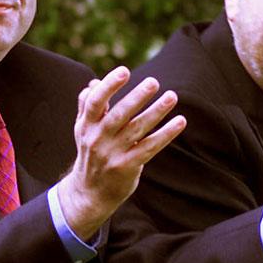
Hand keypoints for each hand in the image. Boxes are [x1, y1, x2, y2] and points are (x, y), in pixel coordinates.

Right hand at [58, 66, 186, 239]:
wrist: (90, 192)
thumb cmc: (91, 153)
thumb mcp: (82, 130)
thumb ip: (86, 106)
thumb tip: (95, 82)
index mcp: (86, 125)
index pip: (94, 102)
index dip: (108, 86)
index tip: (124, 71)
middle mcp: (97, 139)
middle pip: (118, 115)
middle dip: (136, 97)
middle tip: (153, 81)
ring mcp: (112, 154)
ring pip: (137, 129)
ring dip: (156, 112)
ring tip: (172, 96)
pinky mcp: (127, 167)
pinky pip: (149, 147)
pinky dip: (166, 134)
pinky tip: (180, 121)